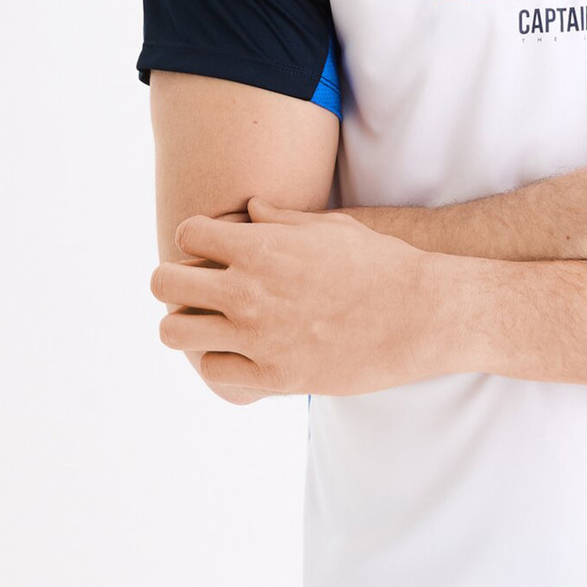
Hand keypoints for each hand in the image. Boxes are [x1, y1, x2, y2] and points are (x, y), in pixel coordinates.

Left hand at [150, 196, 454, 397]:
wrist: (423, 314)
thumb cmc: (382, 263)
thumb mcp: (332, 228)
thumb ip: (281, 220)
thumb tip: (249, 210)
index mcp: (260, 248)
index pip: (187, 235)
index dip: (196, 240)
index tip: (214, 252)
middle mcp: (248, 292)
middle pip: (164, 282)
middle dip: (175, 281)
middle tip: (198, 288)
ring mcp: (258, 338)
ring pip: (174, 332)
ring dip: (185, 324)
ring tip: (209, 324)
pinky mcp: (275, 376)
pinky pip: (215, 370)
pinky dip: (221, 360)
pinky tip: (241, 353)